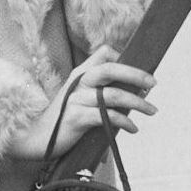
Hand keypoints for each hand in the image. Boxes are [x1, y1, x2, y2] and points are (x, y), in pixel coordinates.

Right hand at [7, 45, 157, 159]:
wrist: (37, 137)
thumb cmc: (65, 118)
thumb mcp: (79, 97)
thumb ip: (98, 91)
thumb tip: (131, 92)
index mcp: (81, 73)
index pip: (104, 53)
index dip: (123, 58)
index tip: (138, 73)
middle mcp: (79, 81)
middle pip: (110, 69)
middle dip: (136, 74)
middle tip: (153, 83)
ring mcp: (77, 99)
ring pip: (113, 95)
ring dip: (137, 103)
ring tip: (152, 110)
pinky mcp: (77, 118)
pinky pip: (106, 117)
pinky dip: (124, 122)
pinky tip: (133, 128)